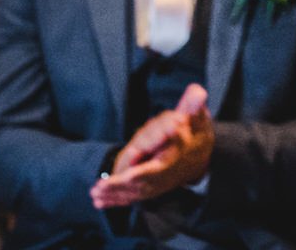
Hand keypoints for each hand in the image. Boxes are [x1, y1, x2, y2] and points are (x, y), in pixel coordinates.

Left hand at [90, 84, 213, 207]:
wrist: (201, 154)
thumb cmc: (194, 131)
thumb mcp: (196, 116)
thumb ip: (193, 104)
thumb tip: (198, 93)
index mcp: (173, 157)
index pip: (156, 167)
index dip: (142, 171)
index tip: (127, 176)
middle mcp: (163, 173)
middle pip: (139, 182)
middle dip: (120, 186)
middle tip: (101, 187)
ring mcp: (156, 183)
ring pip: (133, 191)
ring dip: (114, 195)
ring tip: (95, 195)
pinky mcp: (149, 187)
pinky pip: (131, 196)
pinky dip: (115, 200)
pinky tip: (98, 202)